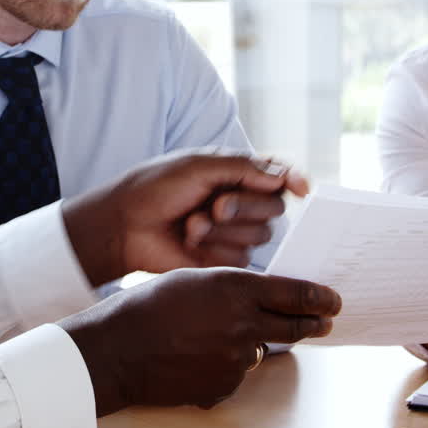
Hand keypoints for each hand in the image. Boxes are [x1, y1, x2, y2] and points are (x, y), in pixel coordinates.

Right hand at [58, 267, 340, 415]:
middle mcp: (243, 323)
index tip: (333, 301)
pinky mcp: (224, 385)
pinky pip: (235, 373)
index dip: (319, 298)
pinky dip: (223, 365)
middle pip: (293, 326)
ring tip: (214, 336)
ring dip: (249, 343)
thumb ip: (231, 287)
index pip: (294, 294)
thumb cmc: (148, 306)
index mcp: (236, 288)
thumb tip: (258, 297)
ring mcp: (235, 358)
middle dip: (312, 324)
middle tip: (324, 322)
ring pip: (258, 350)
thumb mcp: (193, 280)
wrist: (119, 349)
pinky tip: (196, 357)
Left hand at [61, 150, 301, 285]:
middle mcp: (241, 203)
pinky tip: (190, 242)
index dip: (295, 180)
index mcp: (237, 174)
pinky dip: (215, 249)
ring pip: (260, 235)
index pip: (279, 176)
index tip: (301, 188)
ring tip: (191, 223)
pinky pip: (241, 258)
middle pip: (275, 208)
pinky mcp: (224, 262)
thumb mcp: (199, 166)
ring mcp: (234, 233)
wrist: (126, 225)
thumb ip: (244, 168)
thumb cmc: (157, 188)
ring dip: (224, 229)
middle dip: (246, 206)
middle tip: (215, 206)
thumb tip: (284, 177)